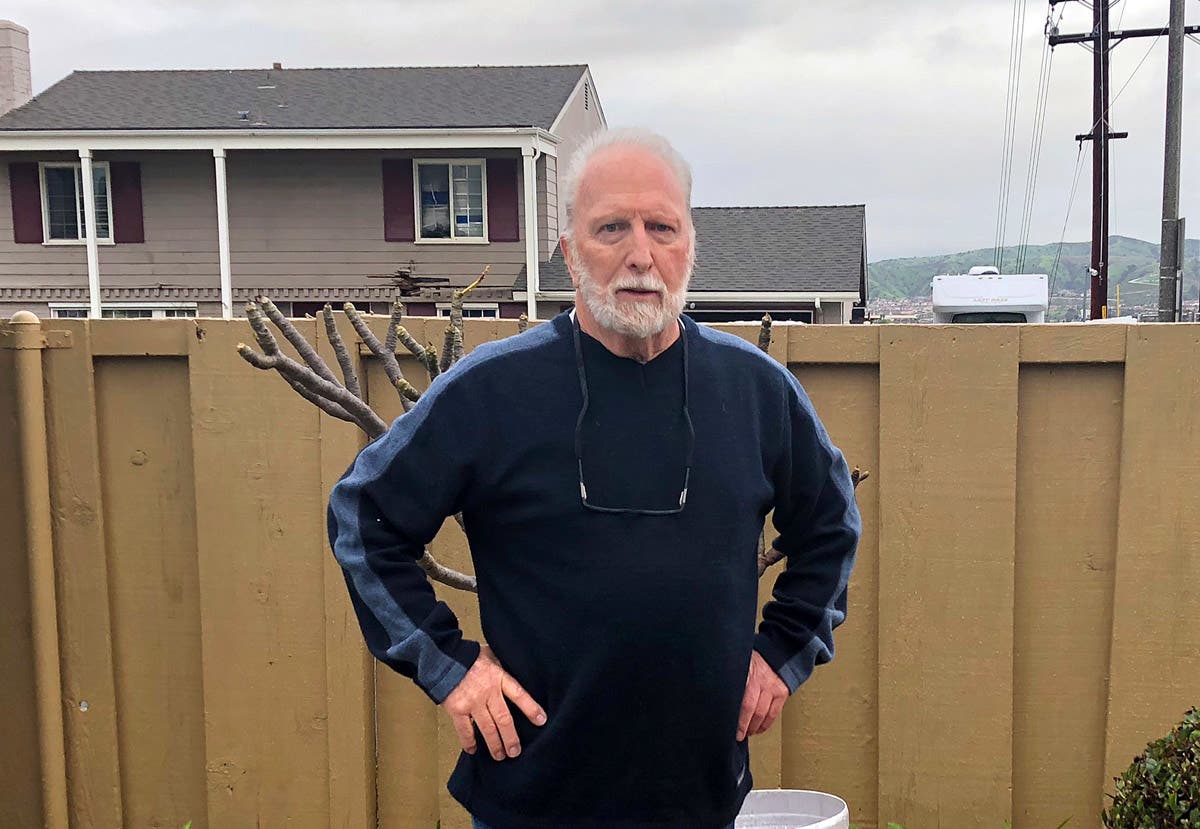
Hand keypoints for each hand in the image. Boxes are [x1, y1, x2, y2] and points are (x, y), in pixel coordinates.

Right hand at [442, 644, 546, 760]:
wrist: (443, 657)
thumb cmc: (468, 656)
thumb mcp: (491, 655)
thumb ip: (502, 666)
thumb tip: (515, 669)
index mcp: (498, 677)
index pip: (519, 694)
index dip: (531, 708)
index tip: (541, 721)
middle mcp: (487, 692)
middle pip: (504, 719)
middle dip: (511, 738)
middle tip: (515, 751)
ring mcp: (472, 702)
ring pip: (487, 728)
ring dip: (495, 744)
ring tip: (500, 756)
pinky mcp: (457, 709)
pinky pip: (465, 730)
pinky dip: (469, 742)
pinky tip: (473, 749)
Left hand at [736, 650, 788, 740]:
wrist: (775, 653)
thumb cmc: (750, 660)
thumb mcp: (737, 665)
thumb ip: (728, 678)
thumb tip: (712, 695)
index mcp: (746, 672)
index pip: (739, 698)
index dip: (735, 716)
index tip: (727, 727)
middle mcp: (759, 679)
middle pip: (750, 708)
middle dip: (743, 725)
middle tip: (737, 734)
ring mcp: (772, 687)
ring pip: (762, 714)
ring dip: (753, 727)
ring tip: (747, 733)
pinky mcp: (782, 693)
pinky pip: (773, 714)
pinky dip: (765, 725)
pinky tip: (758, 729)